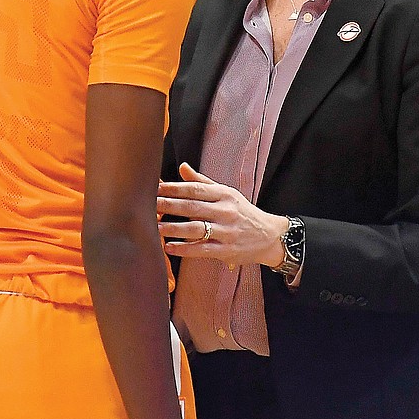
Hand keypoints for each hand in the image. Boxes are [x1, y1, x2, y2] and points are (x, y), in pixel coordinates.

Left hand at [158, 163, 286, 266]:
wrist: (269, 236)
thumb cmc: (242, 212)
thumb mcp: (226, 193)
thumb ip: (202, 182)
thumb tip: (182, 167)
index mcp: (224, 194)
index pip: (195, 189)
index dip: (174, 188)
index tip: (155, 187)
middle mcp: (225, 211)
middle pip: (192, 207)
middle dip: (169, 205)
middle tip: (148, 205)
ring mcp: (226, 231)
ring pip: (195, 229)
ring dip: (173, 228)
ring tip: (155, 227)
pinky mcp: (226, 250)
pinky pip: (202, 250)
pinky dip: (184, 249)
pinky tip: (169, 247)